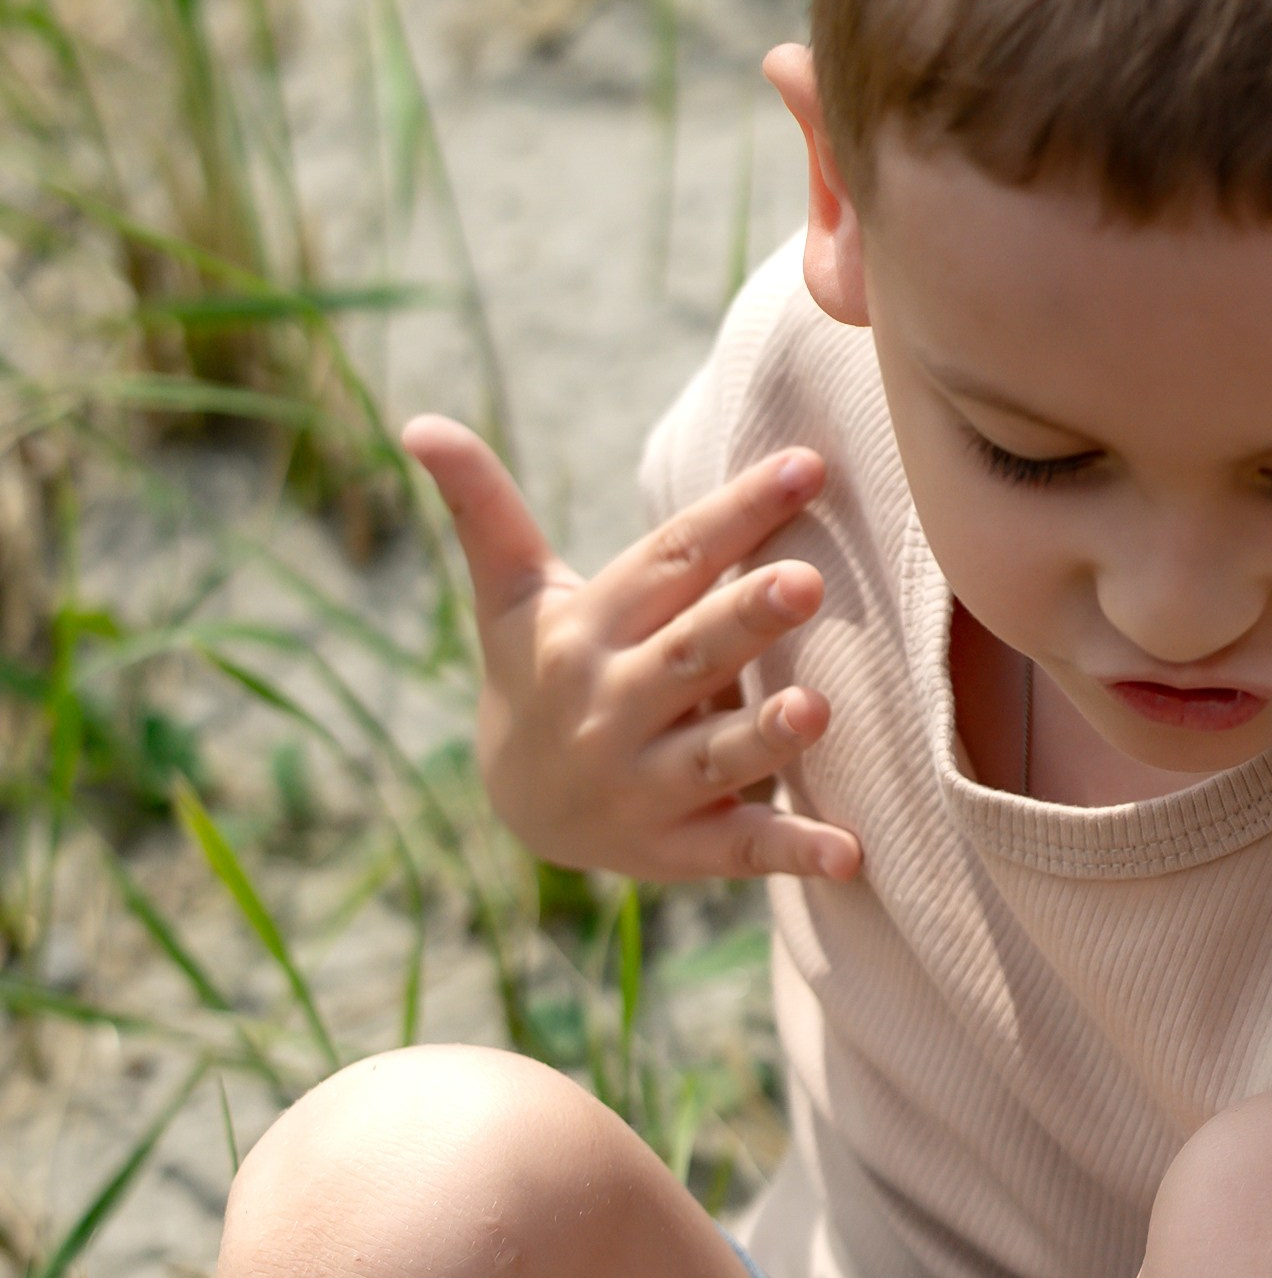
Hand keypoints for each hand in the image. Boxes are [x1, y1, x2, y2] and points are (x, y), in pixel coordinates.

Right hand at [403, 419, 861, 884]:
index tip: (805, 465)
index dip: (734, 514)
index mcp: (589, 630)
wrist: (517, 805)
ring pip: (713, 757)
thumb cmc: (536, 666)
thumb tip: (416, 421)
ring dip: (764, 737)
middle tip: (807, 580)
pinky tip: (849, 855)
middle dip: (746, 619)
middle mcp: (614, 705)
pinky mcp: (677, 848)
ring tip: (817, 710)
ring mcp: (645, 782)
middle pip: (691, 655)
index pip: (670, 561)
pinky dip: (794, 853)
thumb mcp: (510, 592)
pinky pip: (740, 850)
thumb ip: (484, 506)